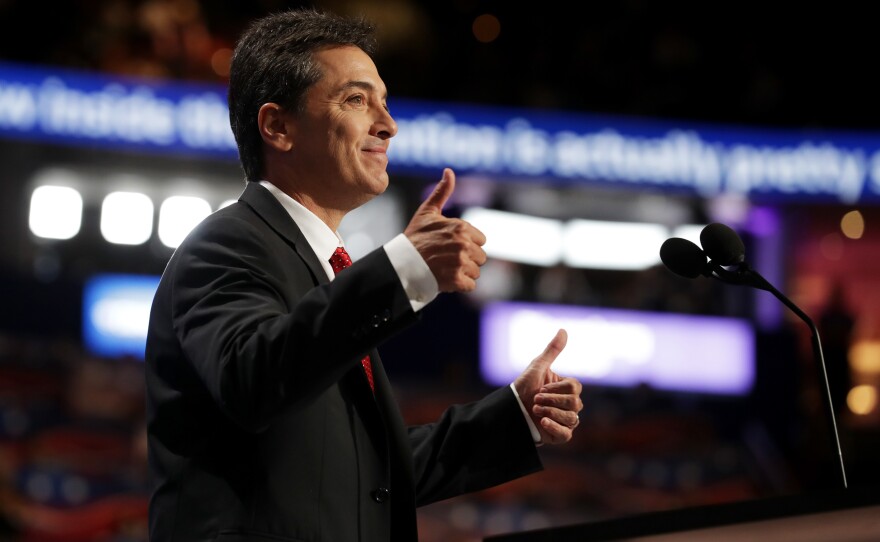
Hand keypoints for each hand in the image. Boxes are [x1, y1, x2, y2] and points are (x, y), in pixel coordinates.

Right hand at [404, 168, 486, 291]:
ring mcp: (461, 262)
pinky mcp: (457, 280)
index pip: (481, 240)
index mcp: (461, 227)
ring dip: (463, 273)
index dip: (467, 244)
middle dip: (467, 260)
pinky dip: (460, 285)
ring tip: (445, 269)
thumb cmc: (415, 237)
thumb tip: (449, 170)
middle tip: (447, 259)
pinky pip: (470, 285)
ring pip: (476, 271)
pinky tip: (446, 279)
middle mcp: (464, 243)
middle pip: (481, 257)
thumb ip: (442, 192)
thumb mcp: (428, 212)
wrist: (401, 263)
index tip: (450, 246)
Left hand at [514, 329, 582, 444]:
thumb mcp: (537, 366)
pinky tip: (542, 421)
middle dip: (552, 400)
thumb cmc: (523, 387)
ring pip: (572, 418)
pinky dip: (555, 427)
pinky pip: (567, 434)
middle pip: (575, 403)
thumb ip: (552, 350)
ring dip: (551, 411)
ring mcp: (565, 420)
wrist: (509, 409)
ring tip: (535, 409)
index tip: (541, 387)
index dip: (557, 388)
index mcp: (566, 389)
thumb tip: (563, 330)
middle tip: (535, 398)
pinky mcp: (559, 435)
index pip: (575, 387)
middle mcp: (568, 404)